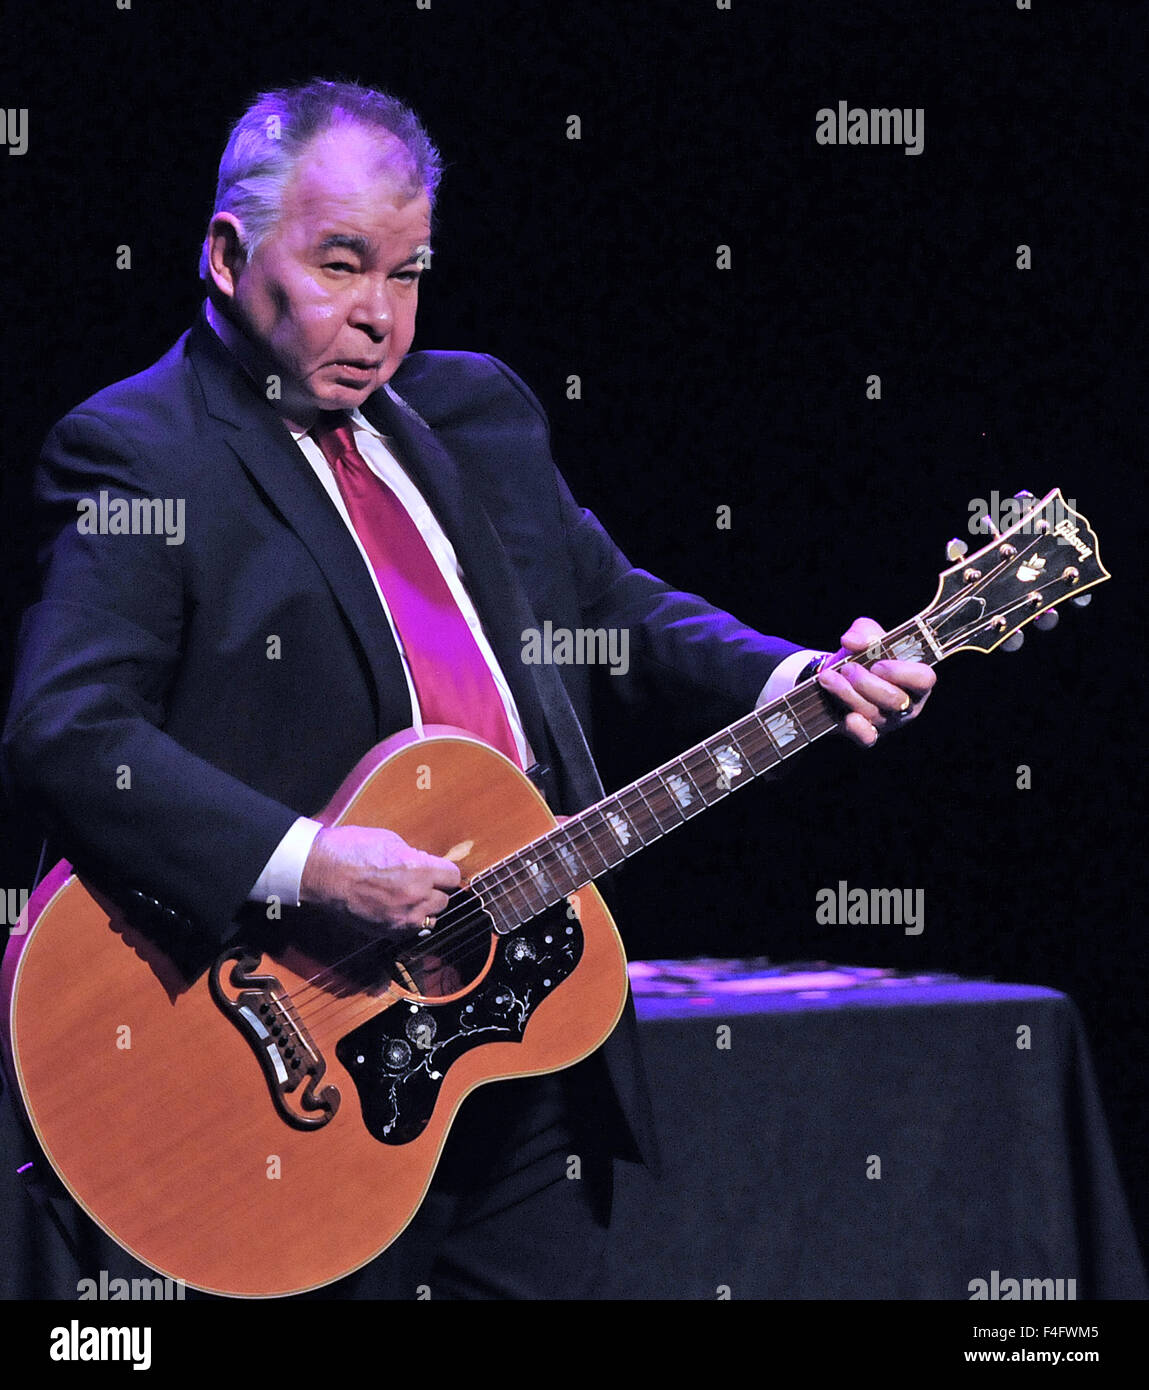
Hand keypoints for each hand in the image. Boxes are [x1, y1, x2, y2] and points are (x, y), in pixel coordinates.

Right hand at [299, 825, 460, 931]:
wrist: (320, 872)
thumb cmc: (352, 850)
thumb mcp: (390, 840)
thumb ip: (414, 856)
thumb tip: (426, 863)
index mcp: (420, 871)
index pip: (453, 877)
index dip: (445, 872)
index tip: (438, 870)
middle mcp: (416, 897)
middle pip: (445, 900)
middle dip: (435, 890)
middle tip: (421, 882)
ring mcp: (402, 918)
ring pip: (431, 919)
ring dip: (424, 909)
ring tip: (409, 898)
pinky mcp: (387, 931)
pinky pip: (411, 931)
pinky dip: (408, 922)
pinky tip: (396, 909)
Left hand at [816, 617, 935, 747]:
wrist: (837, 676)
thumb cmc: (861, 655)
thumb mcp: (865, 635)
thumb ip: (863, 631)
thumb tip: (852, 641)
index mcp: (915, 678)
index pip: (924, 679)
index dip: (900, 673)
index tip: (877, 664)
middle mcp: (907, 703)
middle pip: (896, 700)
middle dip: (866, 683)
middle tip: (847, 668)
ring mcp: (888, 722)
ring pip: (874, 713)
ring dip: (847, 694)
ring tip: (828, 677)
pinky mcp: (869, 734)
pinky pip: (868, 739)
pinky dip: (857, 728)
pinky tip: (845, 716)